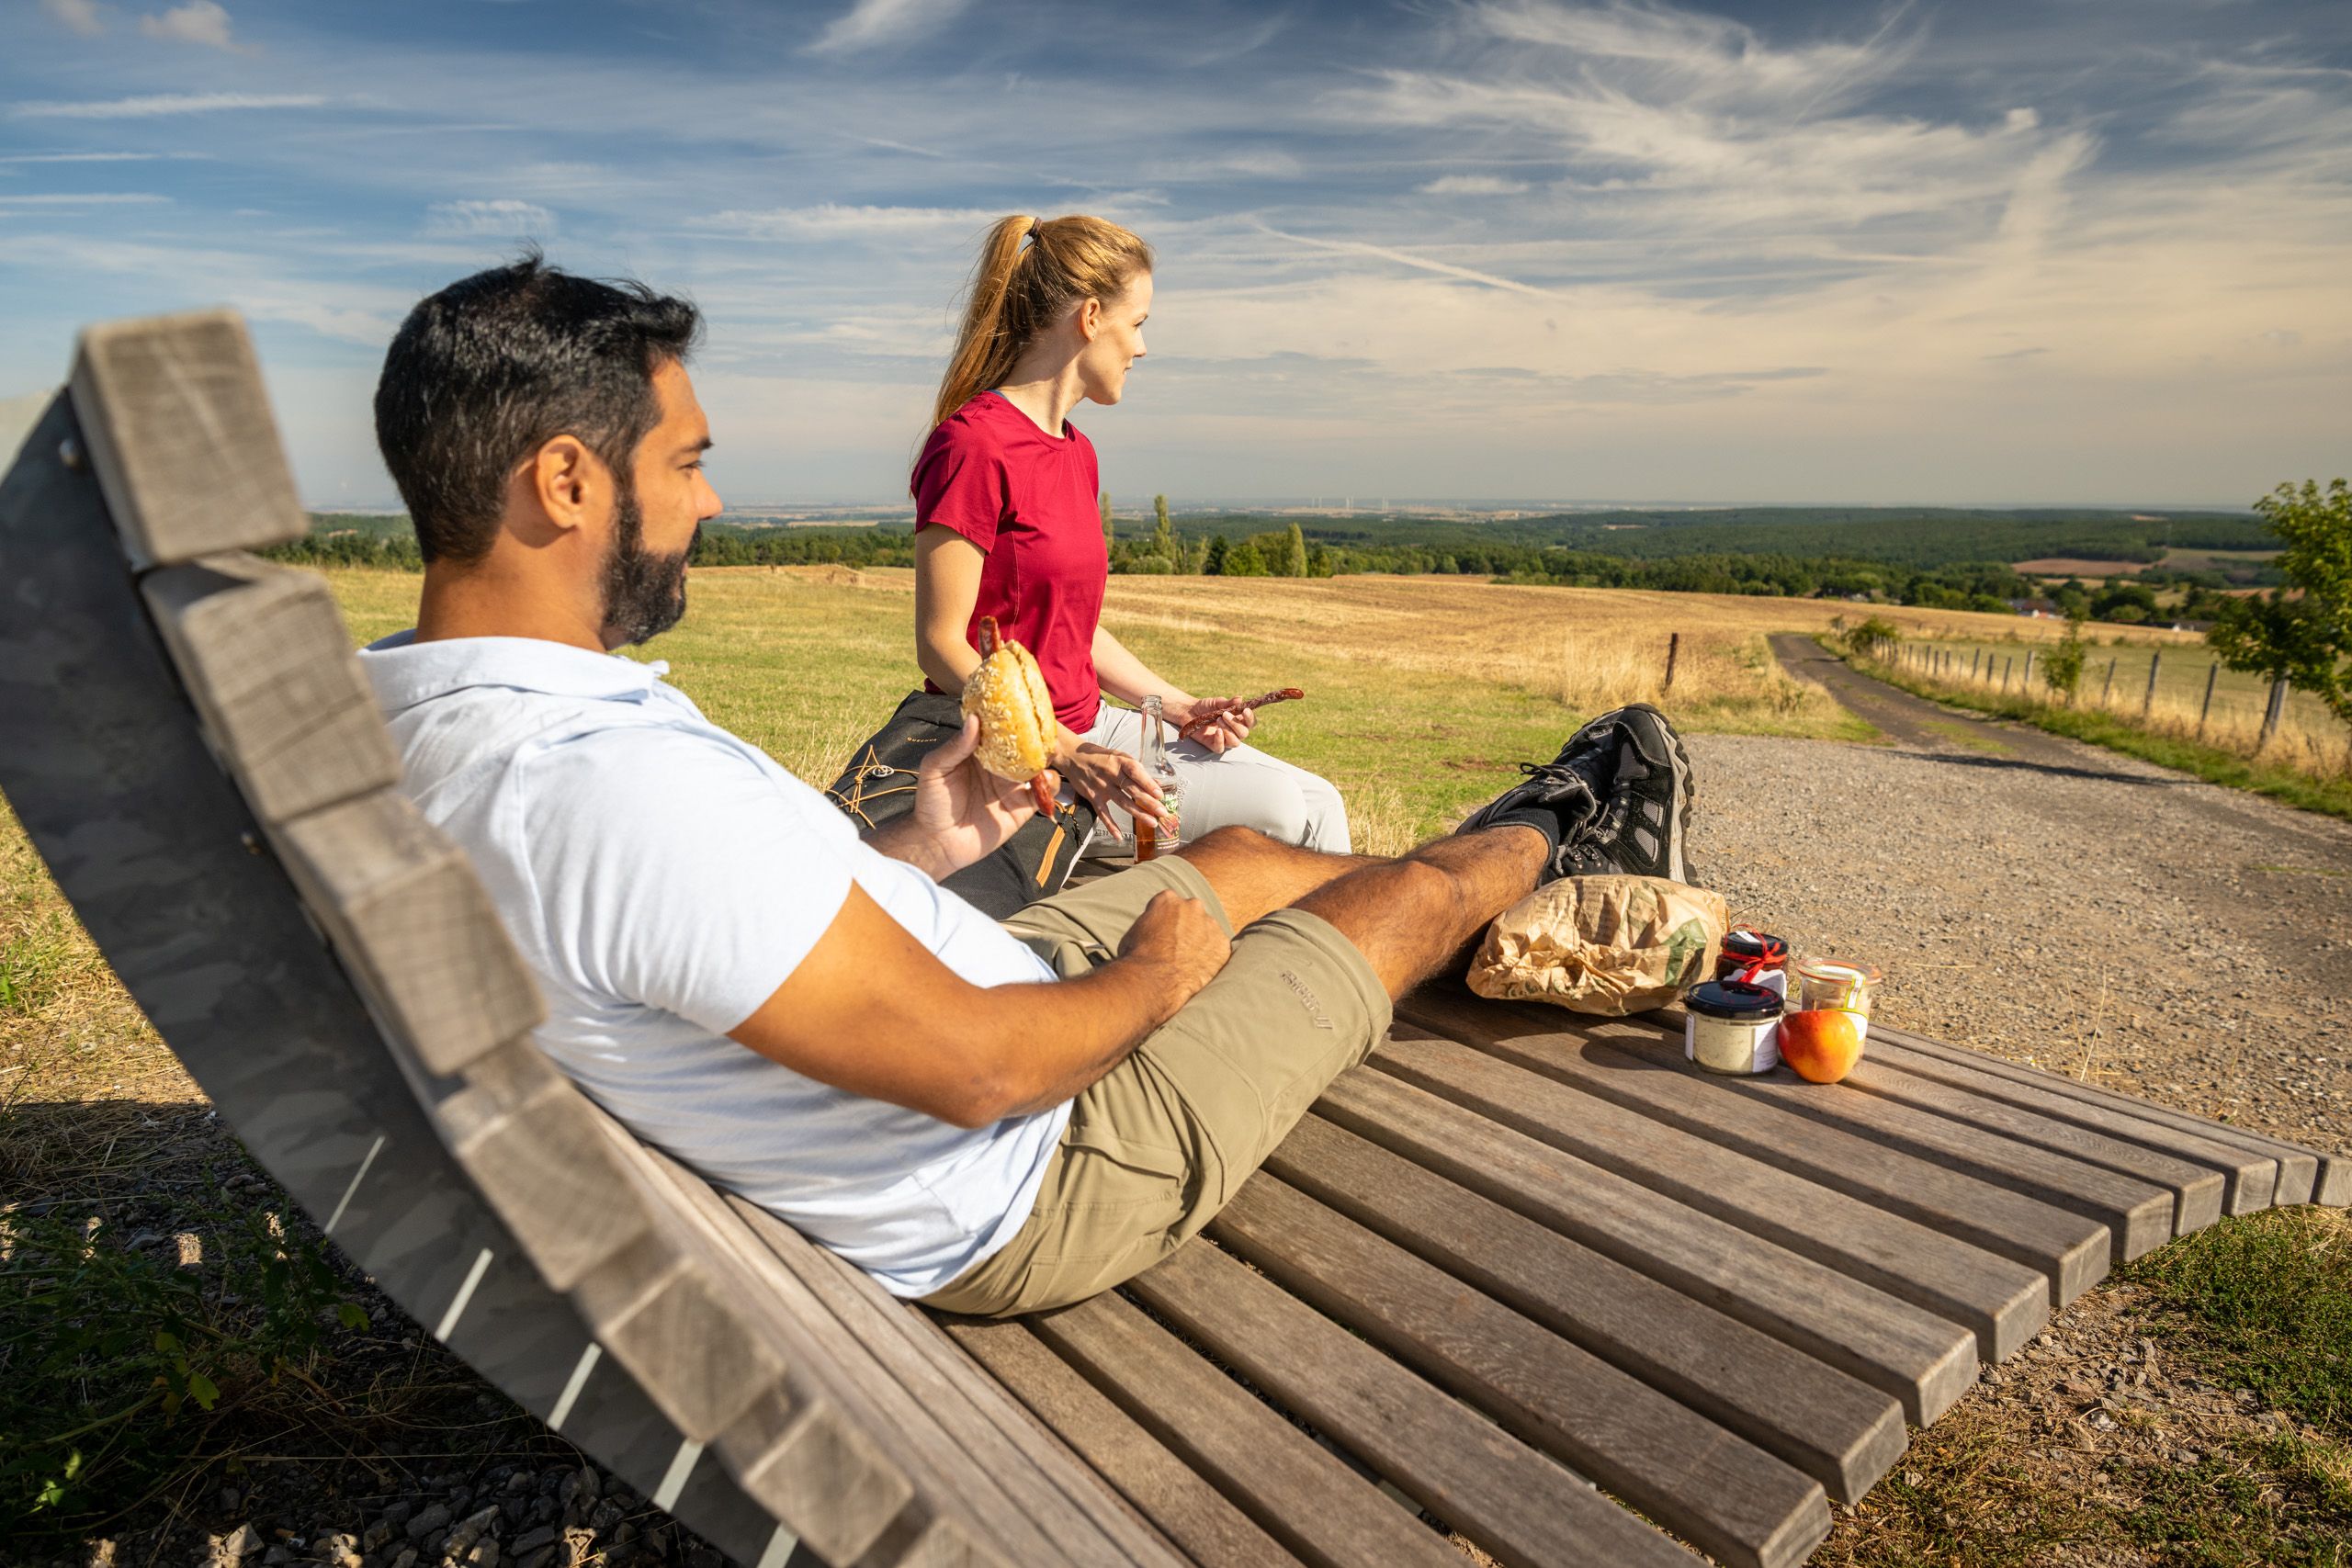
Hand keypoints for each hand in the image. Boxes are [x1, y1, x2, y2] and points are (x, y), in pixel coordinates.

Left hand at [902, 716, 1046, 876]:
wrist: (938, 843)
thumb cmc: (932, 803)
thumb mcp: (935, 769)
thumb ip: (955, 746)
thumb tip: (975, 720)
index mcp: (979, 752)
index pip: (999, 730)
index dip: (1011, 718)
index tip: (1022, 704)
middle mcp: (998, 766)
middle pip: (1024, 746)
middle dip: (1036, 736)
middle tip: (1044, 729)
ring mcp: (1012, 786)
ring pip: (1038, 766)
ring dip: (1046, 759)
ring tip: (1047, 754)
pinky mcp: (1021, 807)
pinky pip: (1042, 794)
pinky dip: (1051, 786)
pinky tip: (1045, 781)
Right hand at [1061, 741, 1173, 842]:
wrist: (1072, 756)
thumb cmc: (1099, 756)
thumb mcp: (1118, 756)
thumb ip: (1136, 771)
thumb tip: (1156, 783)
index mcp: (1119, 761)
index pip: (1136, 772)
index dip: (1148, 784)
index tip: (1160, 795)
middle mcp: (1111, 773)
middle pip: (1132, 789)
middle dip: (1149, 802)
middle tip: (1162, 812)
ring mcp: (1101, 786)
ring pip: (1122, 802)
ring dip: (1138, 813)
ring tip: (1152, 822)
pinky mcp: (1092, 796)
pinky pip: (1103, 813)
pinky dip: (1110, 825)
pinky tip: (1119, 836)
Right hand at [1116, 889, 1230, 1002]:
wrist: (1154, 980)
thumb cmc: (1137, 958)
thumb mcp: (1133, 933)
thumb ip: (1149, 924)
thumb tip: (1151, 931)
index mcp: (1167, 899)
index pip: (1169, 904)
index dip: (1165, 920)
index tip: (1163, 933)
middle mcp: (1192, 906)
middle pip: (1192, 913)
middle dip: (1186, 926)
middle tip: (1178, 946)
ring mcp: (1210, 924)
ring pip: (1208, 930)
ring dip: (1201, 941)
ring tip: (1188, 961)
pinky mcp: (1222, 944)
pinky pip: (1219, 948)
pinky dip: (1212, 957)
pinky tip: (1200, 969)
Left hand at [1169, 696, 1255, 753]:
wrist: (1189, 711)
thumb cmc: (1205, 707)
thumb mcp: (1217, 702)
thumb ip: (1228, 703)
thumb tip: (1240, 699)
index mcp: (1238, 721)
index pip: (1250, 723)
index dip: (1250, 718)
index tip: (1245, 710)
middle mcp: (1234, 732)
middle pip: (1244, 733)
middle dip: (1236, 724)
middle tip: (1225, 715)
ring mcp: (1224, 739)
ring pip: (1235, 742)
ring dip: (1229, 731)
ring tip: (1218, 721)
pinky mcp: (1213, 745)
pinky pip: (1221, 748)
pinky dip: (1220, 740)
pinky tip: (1217, 731)